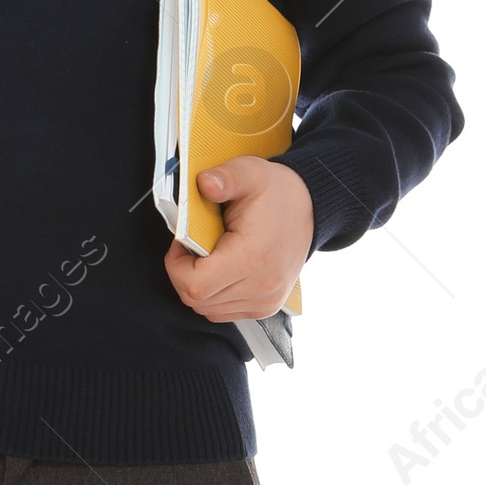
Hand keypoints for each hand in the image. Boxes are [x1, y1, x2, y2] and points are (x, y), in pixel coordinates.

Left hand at [164, 156, 313, 323]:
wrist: (309, 208)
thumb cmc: (277, 192)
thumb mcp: (249, 172)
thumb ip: (225, 178)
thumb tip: (205, 183)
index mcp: (253, 257)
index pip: (195, 285)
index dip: (176, 266)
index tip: (180, 243)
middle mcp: (261, 286)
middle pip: (197, 299)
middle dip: (184, 273)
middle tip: (192, 247)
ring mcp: (265, 300)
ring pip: (207, 309)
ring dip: (198, 285)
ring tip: (208, 257)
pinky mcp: (265, 307)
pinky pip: (223, 312)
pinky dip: (213, 295)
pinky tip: (221, 270)